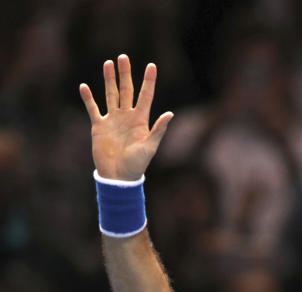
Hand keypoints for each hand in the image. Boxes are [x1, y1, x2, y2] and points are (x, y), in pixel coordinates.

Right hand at [79, 54, 173, 179]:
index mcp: (141, 120)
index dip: (149, 81)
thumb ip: (158, 129)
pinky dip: (88, 98)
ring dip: (109, 79)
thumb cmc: (137, 164)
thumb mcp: (150, 147)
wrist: (119, 176)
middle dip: (125, 74)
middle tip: (124, 57)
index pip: (146, 95)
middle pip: (126, 90)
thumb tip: (170, 114)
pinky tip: (84, 86)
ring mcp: (113, 120)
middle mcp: (127, 116)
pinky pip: (93, 109)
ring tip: (108, 63)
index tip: (152, 65)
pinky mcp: (99, 126)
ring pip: (110, 95)